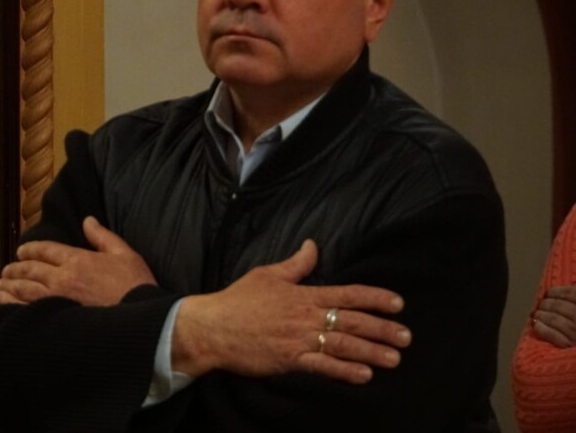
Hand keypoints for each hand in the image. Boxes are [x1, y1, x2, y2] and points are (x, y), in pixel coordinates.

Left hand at [0, 216, 156, 305]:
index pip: (45, 250)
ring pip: (23, 290)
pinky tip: (4, 306)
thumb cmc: (135, 286)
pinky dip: (12, 306)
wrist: (140, 320)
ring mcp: (57, 300)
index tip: (21, 251)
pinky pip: (26, 311)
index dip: (30, 249)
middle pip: (30, 269)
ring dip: (8, 286)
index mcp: (77, 260)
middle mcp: (62, 278)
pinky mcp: (56, 320)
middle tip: (6, 270)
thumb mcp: (124, 253)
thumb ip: (102, 236)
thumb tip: (87, 220)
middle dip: (15, 268)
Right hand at [172, 239, 410, 384]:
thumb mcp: (267, 274)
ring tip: (395, 358)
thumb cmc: (238, 300)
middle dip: (382, 328)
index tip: (398, 304)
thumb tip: (312, 245)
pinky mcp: (289, 360)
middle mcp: (306, 316)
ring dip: (371, 350)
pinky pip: (323, 366)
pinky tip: (364, 375)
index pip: (347, 293)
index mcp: (303, 294)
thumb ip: (295, 263)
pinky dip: (344, 371)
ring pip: (343, 344)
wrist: (213, 327)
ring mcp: (299, 338)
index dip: (374, 298)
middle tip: (406, 336)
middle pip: (352, 320)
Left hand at [533, 284, 575, 346]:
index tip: (549, 294)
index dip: (556, 292)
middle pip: (558, 305)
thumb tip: (573, 284)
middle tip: (542, 305)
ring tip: (537, 315)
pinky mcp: (570, 347)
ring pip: (554, 318)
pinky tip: (537, 326)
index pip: (570, 293)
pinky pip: (554, 335)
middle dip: (546, 304)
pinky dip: (543, 329)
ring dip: (542, 315)